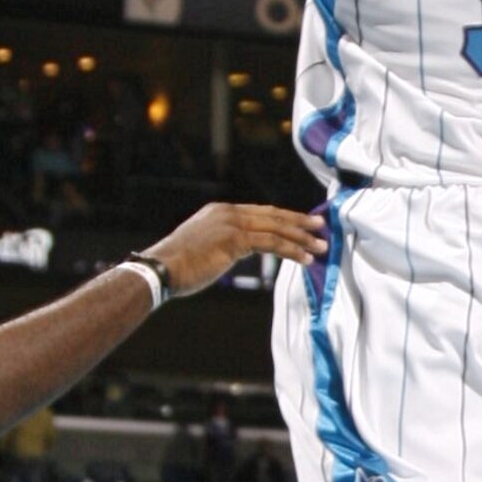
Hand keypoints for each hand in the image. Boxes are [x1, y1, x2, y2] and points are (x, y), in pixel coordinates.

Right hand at [143, 202, 327, 299]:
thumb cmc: (178, 266)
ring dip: (302, 238)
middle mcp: (227, 212)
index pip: (260, 212)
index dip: (284, 217)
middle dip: (300, 222)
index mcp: (220, 211)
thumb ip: (224, 243)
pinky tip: (306, 258)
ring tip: (321, 246)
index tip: (302, 222)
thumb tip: (238, 250)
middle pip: (273, 215)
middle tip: (321, 227)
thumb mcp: (203, 246)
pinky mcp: (235, 240)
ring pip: (276, 228)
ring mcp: (231, 224)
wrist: (161, 269)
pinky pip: (272, 243)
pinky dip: (292, 250)